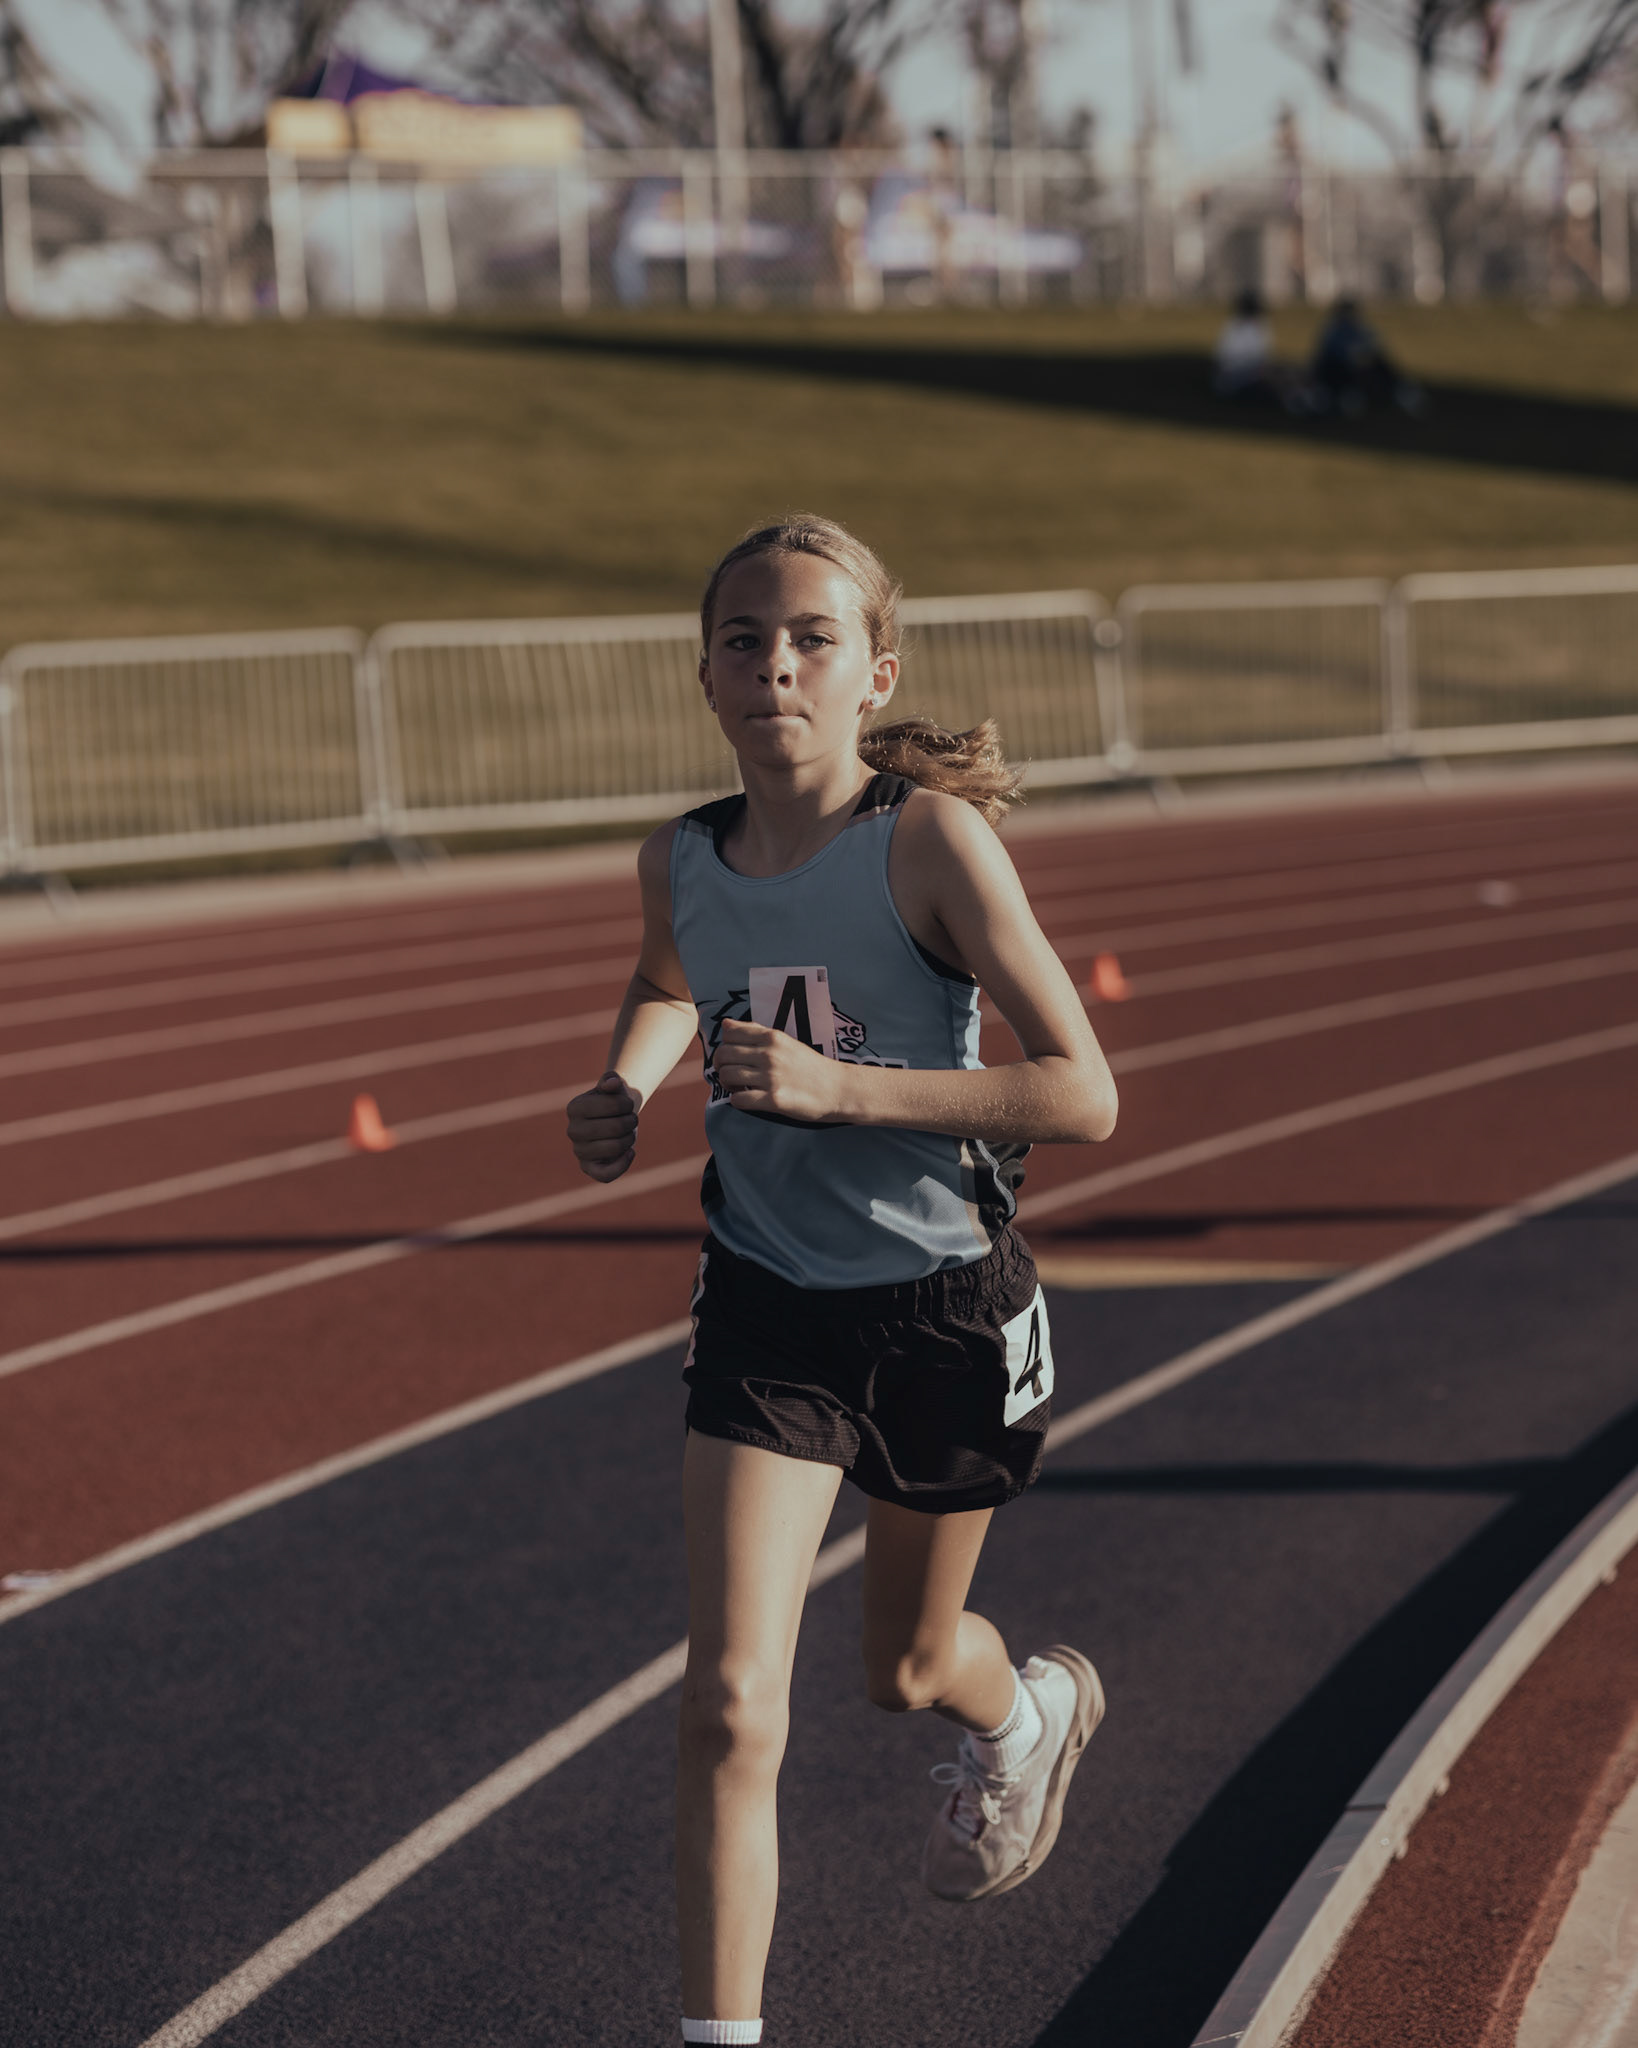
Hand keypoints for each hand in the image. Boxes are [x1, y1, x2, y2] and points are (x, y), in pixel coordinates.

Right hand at [567, 1070, 641, 1180]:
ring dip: (629, 1139)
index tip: (627, 1103)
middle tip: (630, 1119)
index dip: (626, 1104)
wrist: (615, 1117)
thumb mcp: (613, 1086)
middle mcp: (572, 1130)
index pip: (610, 1106)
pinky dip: (622, 1165)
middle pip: (614, 1129)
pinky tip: (631, 1152)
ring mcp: (579, 1151)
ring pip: (614, 1148)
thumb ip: (612, 1080)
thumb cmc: (613, 1099)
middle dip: (630, 1122)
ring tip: (628, 1133)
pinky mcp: (589, 1168)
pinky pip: (604, 1175)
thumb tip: (612, 1083)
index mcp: (575, 1108)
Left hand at [714, 1019, 842, 1121]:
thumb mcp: (786, 1042)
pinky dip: (737, 1100)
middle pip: (723, 1055)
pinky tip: (747, 1099)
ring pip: (727, 1076)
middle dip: (720, 1065)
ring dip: (727, 1083)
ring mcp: (771, 1078)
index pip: (730, 1033)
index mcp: (772, 1038)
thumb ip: (756, 1032)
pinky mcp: (774, 1100)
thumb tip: (726, 1024)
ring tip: (738, 1086)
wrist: (837, 1089)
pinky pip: (739, 1100)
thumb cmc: (810, 1066)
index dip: (724, 1044)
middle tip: (729, 1073)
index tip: (732, 1055)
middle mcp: (769, 1055)